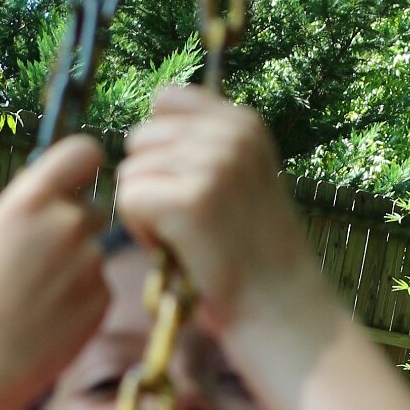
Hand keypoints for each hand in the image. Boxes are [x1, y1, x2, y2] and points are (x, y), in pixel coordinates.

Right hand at [0, 133, 108, 409]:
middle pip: (93, 208)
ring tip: (38, 301)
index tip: (80, 177)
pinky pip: (98, 287)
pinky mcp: (102, 298)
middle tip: (44, 263)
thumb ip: (9, 211)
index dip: (84, 164)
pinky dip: (80, 301)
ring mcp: (90, 262)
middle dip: (75, 229)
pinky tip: (50, 321)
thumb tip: (31, 195)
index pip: (82, 152)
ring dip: (74, 269)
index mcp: (29, 203)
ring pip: (93, 253)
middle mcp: (67, 225)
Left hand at [114, 88, 330, 340]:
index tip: (190, 187)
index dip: (160, 147)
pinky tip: (177, 251)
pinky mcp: (189, 200)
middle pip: (140, 138)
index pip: (165, 100)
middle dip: (151, 182)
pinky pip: (128, 199)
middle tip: (189, 223)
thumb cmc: (252, 253)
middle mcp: (230, 134)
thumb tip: (149, 119)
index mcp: (244, 122)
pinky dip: (142, 234)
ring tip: (188, 239)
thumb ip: (205, 143)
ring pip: (130, 171)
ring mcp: (212, 165)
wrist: (280, 309)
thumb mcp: (243, 177)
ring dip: (146, 213)